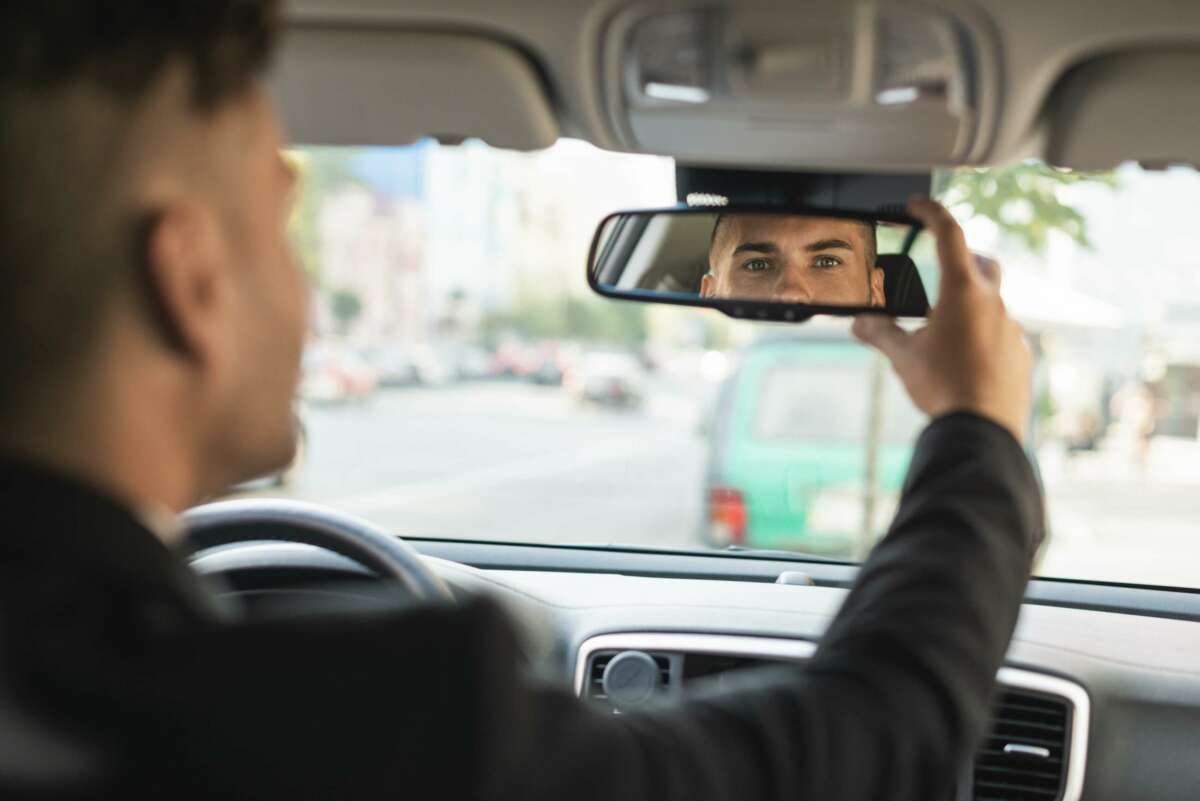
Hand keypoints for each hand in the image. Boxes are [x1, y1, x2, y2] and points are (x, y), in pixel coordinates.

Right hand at [852, 197, 1031, 441]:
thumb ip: (880, 334)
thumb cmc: (943, 386)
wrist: (983, 428)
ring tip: (945, 327)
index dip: (931, 212)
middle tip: (942, 265)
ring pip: (992, 302)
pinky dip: (983, 334)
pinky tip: (965, 358)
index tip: (916, 205)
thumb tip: (859, 324)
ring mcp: (1011, 328)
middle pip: (983, 262)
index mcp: (962, 291)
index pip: (949, 234)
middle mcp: (992, 302)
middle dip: (964, 257)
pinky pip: (1002, 333)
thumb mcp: (903, 357)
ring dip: (971, 304)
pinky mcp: (1020, 353)